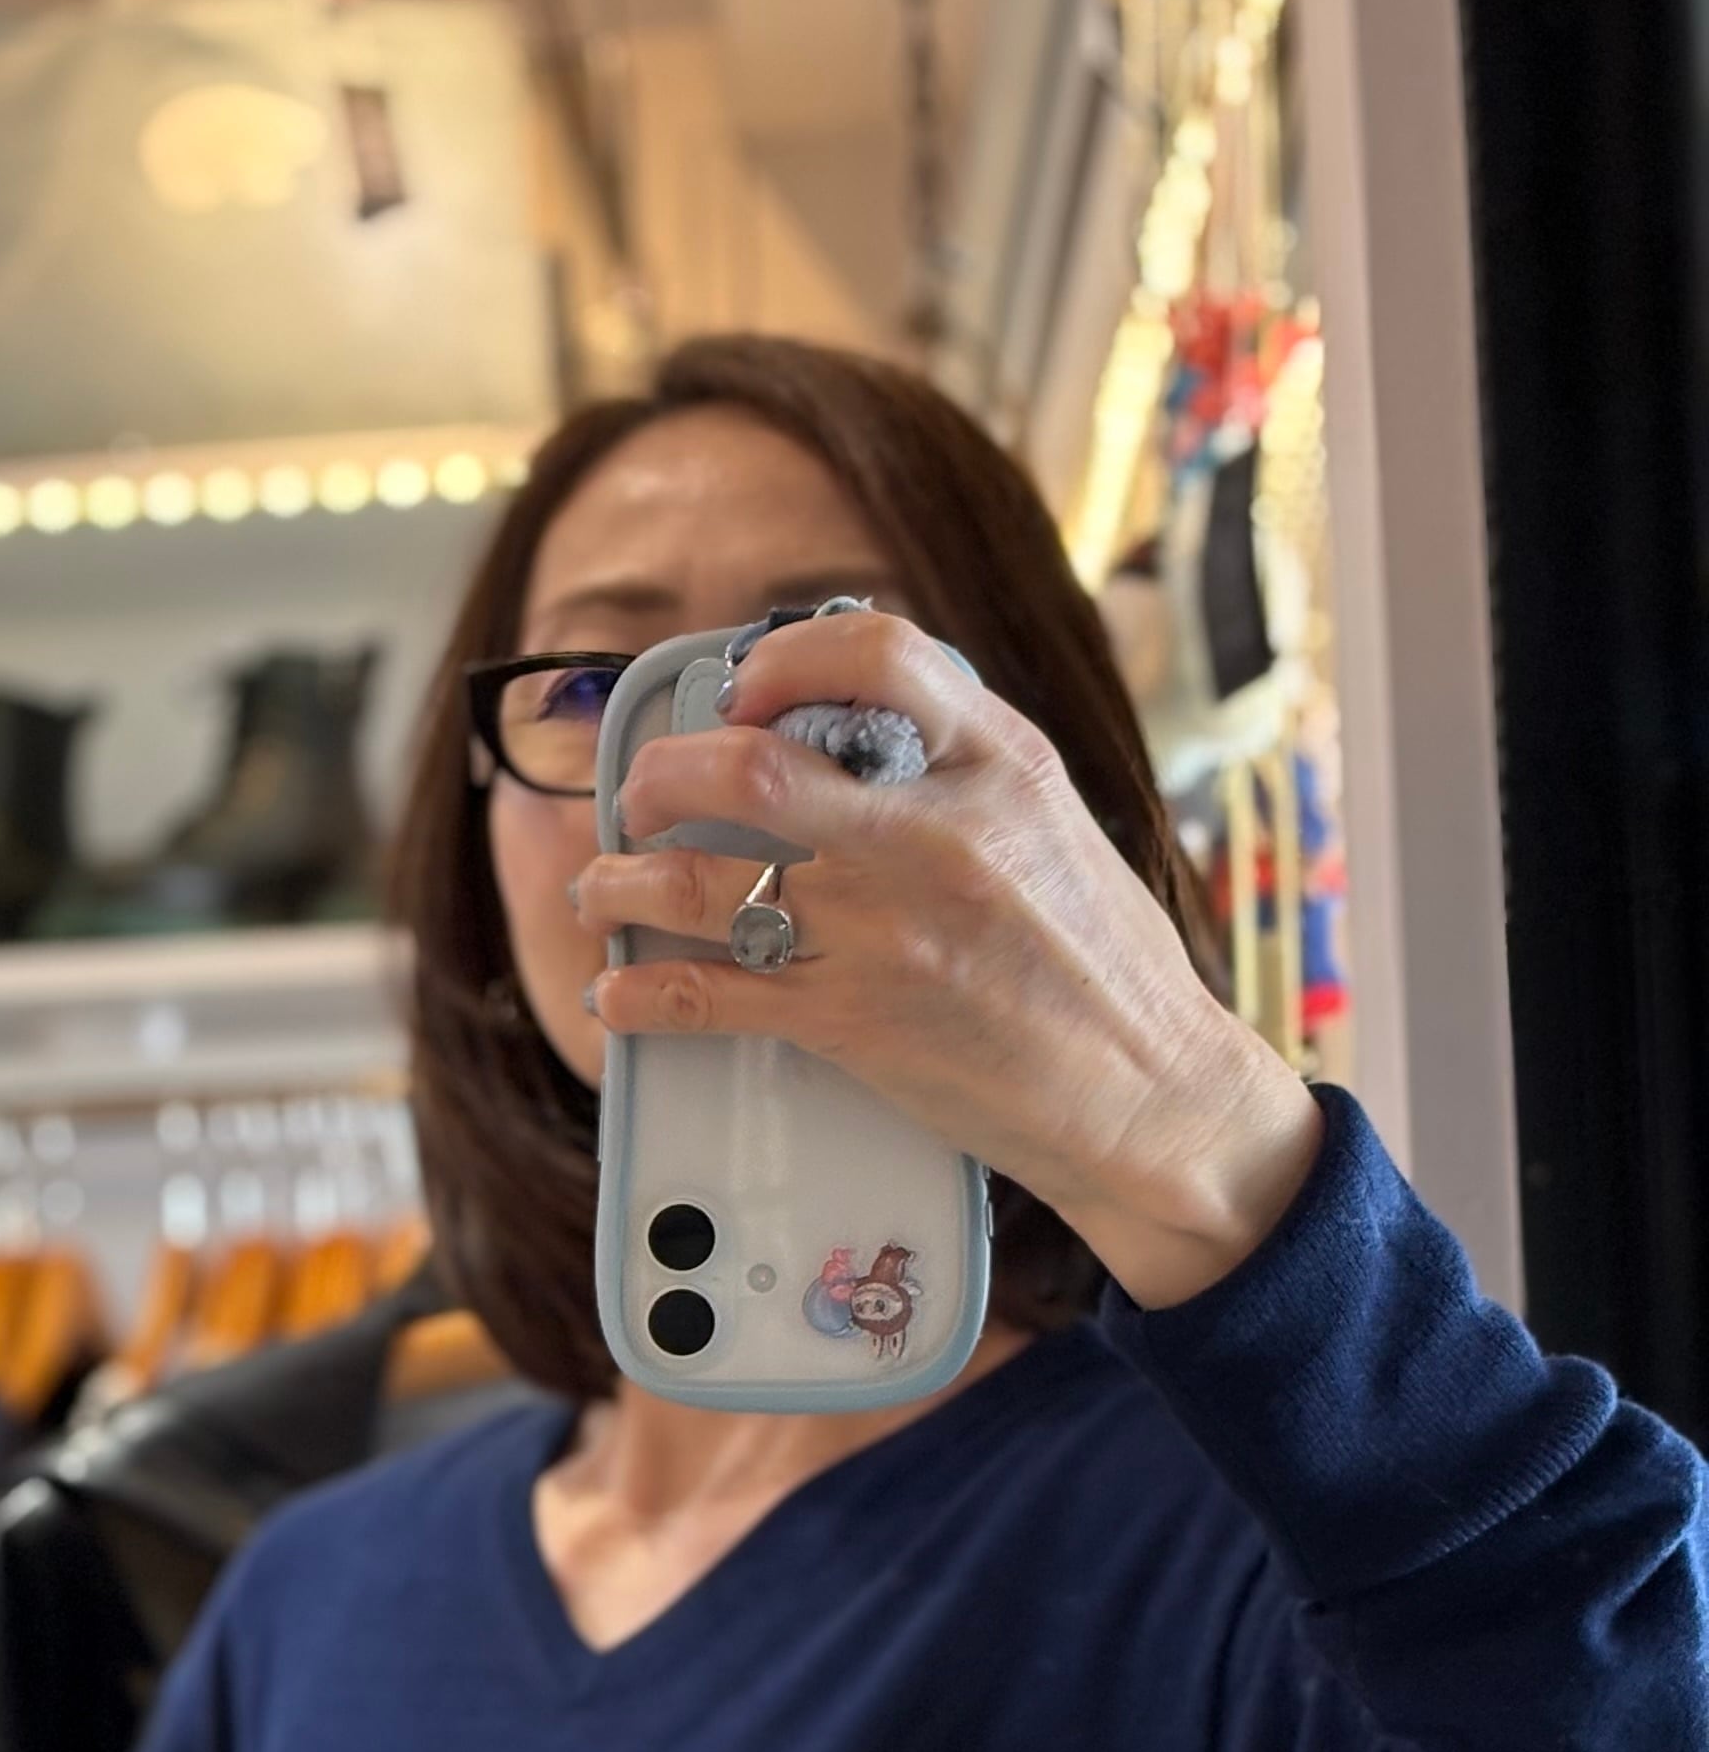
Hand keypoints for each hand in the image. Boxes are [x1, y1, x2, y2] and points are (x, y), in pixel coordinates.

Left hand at [570, 607, 1322, 1308]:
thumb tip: (853, 731)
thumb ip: (960, 770)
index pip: (877, 656)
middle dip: (663, 775)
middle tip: (639, 796)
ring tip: (599, 889)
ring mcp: (885, 931)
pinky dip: (642, 994)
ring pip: (704, 882)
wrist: (1151, 1095)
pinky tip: (618, 996)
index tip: (739, 687)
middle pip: (751, 765)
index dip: (782, 657)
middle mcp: (933, 835)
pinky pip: (709, 995)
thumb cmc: (1104, 966)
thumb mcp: (1052, 821)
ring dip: (623, 884)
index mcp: (998, 765)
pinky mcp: (853, 1023)